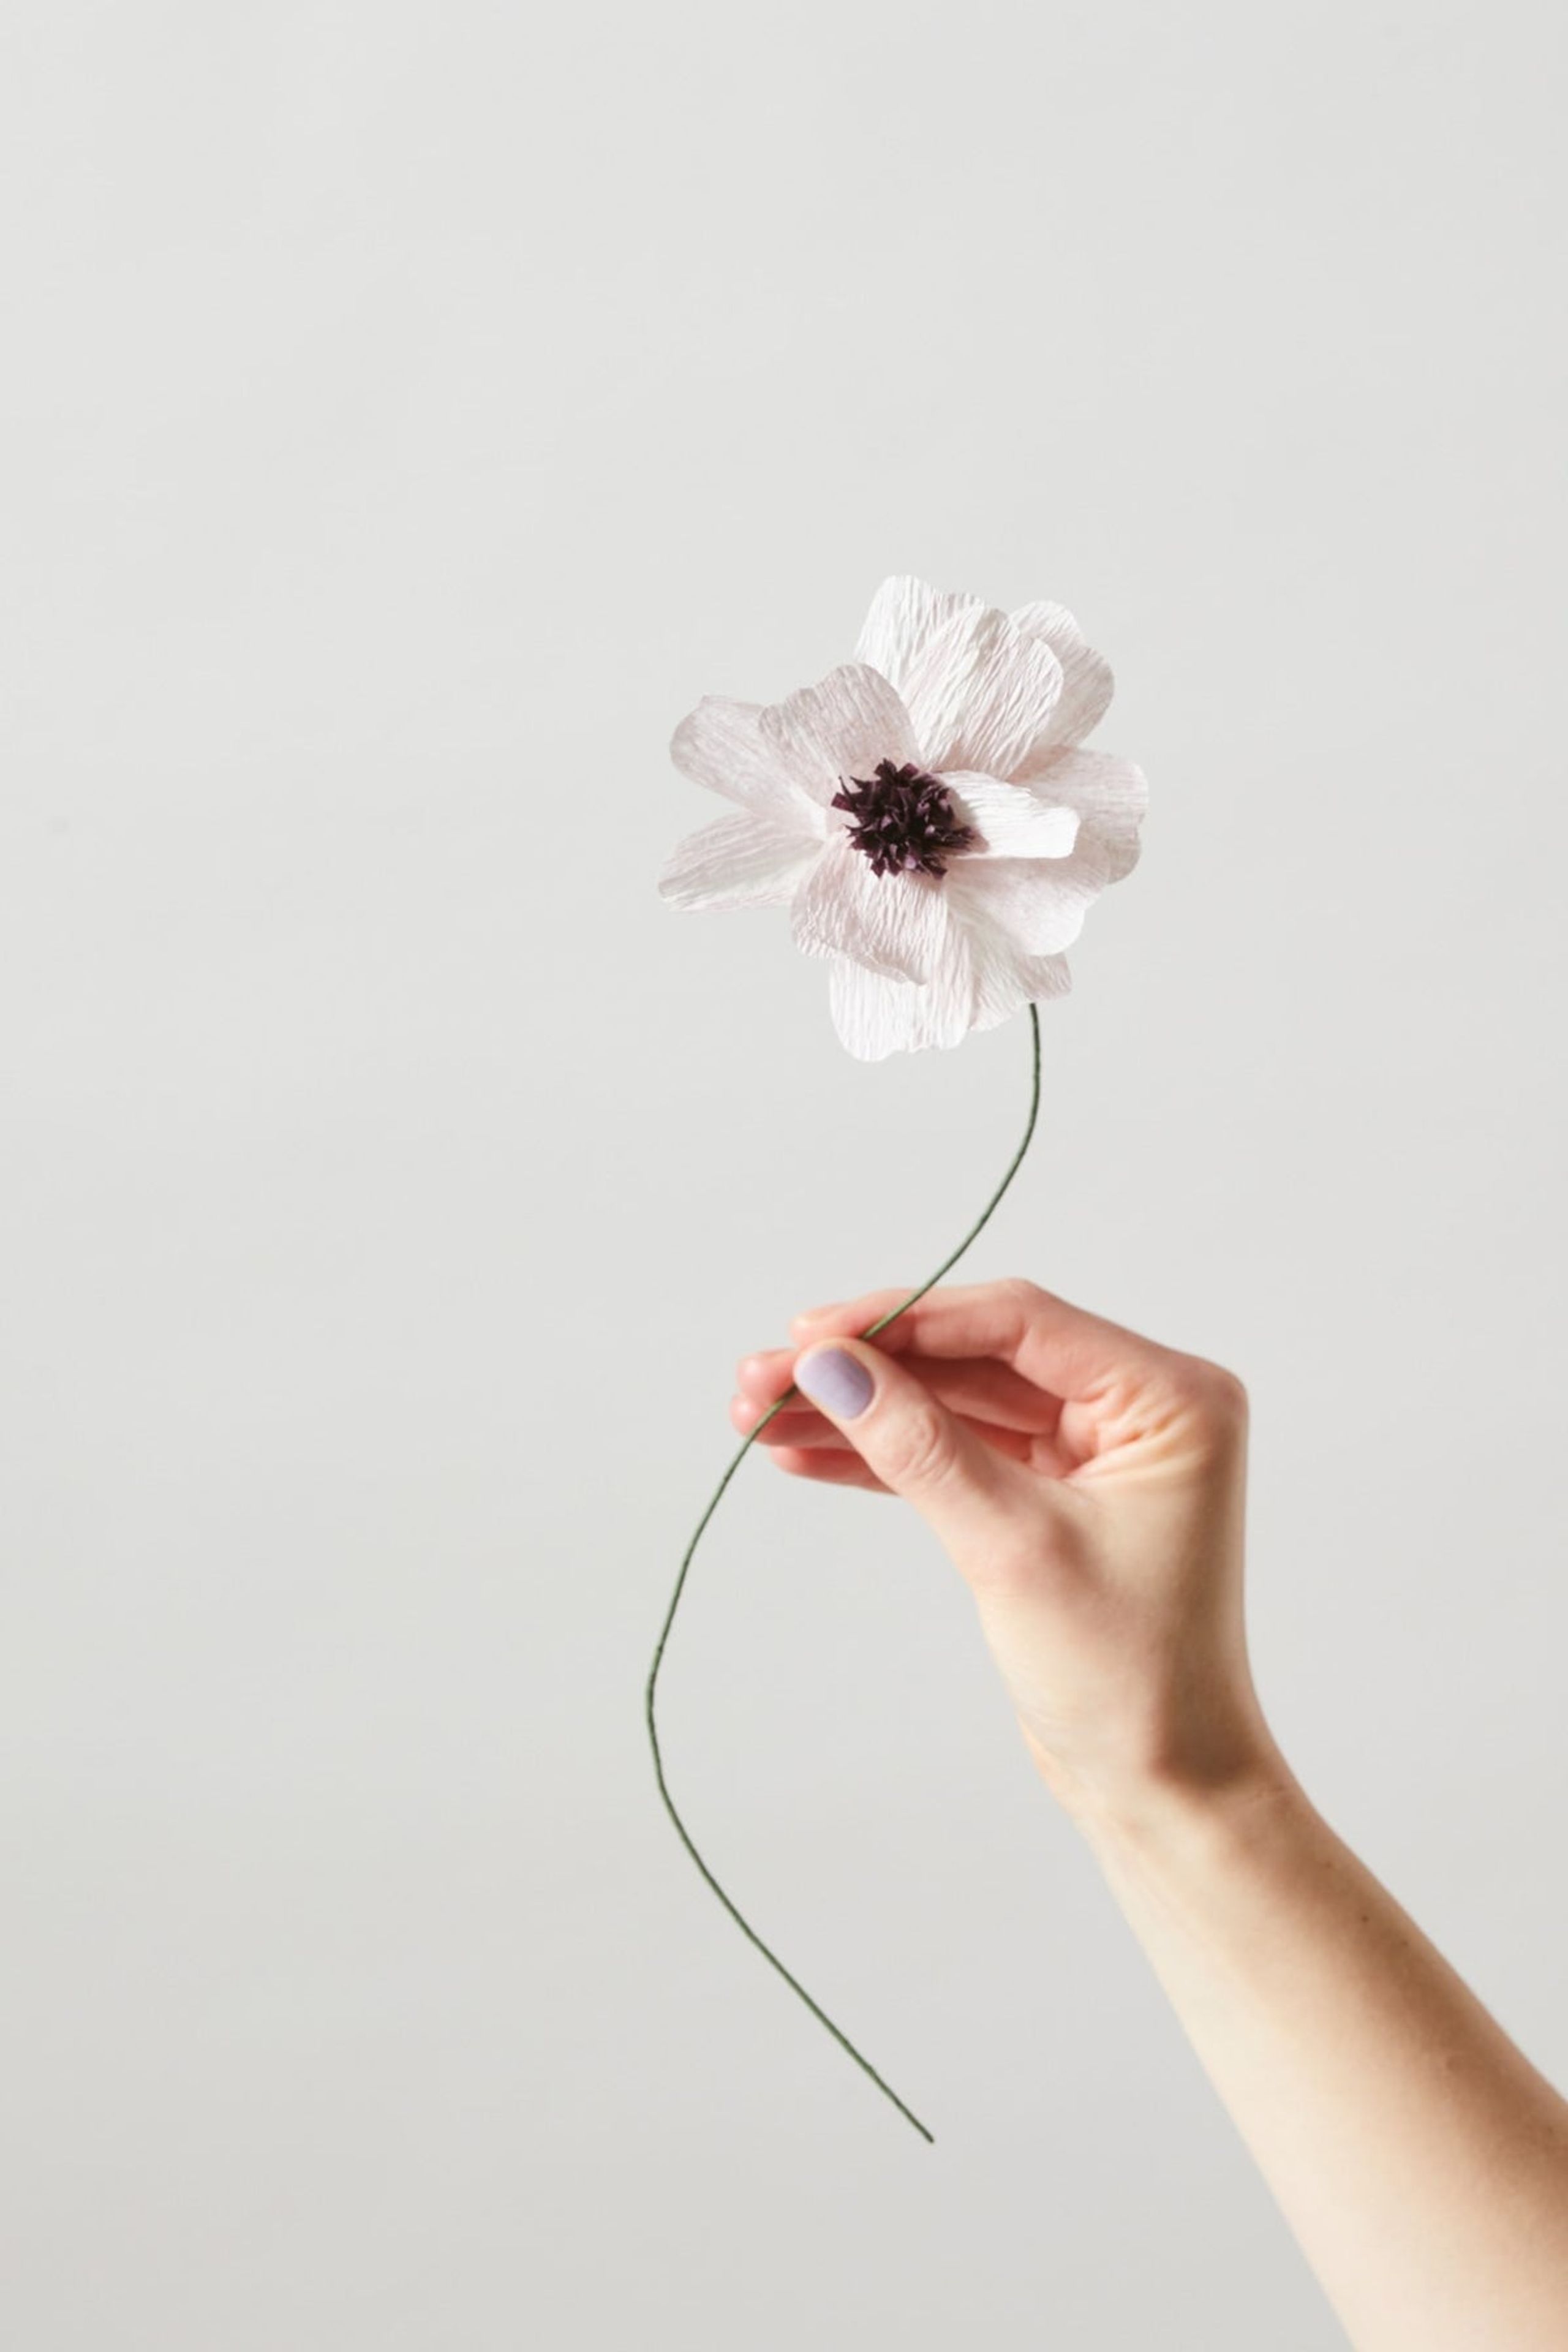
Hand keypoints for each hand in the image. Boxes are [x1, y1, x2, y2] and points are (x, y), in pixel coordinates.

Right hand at [732, 1277, 1277, 1818]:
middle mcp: (1139, 1408)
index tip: (810, 1331)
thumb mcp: (1011, 1546)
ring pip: (956, 1403)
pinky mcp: (1055, 1495)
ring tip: (757, 1412)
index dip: (905, 1320)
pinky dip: (885, 1454)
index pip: (1018, 1322)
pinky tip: (806, 1451)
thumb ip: (918, 1445)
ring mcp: (1095, 1451)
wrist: (1162, 1786)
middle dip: (866, 1367)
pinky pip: (959, 1451)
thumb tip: (830, 1363)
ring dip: (860, 1408)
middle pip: (975, 1356)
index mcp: (1170, 1397)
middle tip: (762, 1375)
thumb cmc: (1126, 1675)